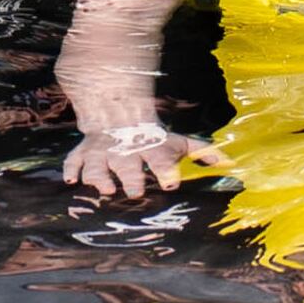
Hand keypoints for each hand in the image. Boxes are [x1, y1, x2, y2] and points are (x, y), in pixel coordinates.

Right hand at [63, 119, 218, 201]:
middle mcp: (127, 151)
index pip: (161, 159)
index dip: (166, 170)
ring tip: (106, 188)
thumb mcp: (178, 142)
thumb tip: (231, 164)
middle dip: (132, 179)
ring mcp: (104, 151)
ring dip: (101, 177)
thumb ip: (203, 152)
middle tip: (136, 191)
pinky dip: (72, 168)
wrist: (119, 111)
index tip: (171, 182)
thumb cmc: (153, 135)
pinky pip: (74, 159)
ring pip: (99, 165)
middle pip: (128, 166)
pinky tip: (72, 180)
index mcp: (151, 149)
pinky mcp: (85, 152)